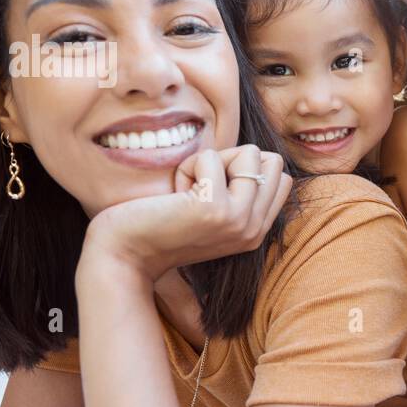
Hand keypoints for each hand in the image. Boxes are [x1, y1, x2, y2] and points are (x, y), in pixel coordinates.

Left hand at [80, 144, 292, 281]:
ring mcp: (238, 220)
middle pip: (271, 160)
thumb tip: (257, 154)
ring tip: (186, 191)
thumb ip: (240, 193)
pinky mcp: (215, 209)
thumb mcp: (213, 212)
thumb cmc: (161, 224)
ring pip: (249, 153)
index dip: (245, 169)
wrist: (125, 253)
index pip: (282, 177)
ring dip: (208, 162)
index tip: (213, 190)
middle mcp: (254, 229)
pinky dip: (187, 167)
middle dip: (232, 160)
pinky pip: (210, 157)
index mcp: (257, 231)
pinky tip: (173, 195)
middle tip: (200, 186)